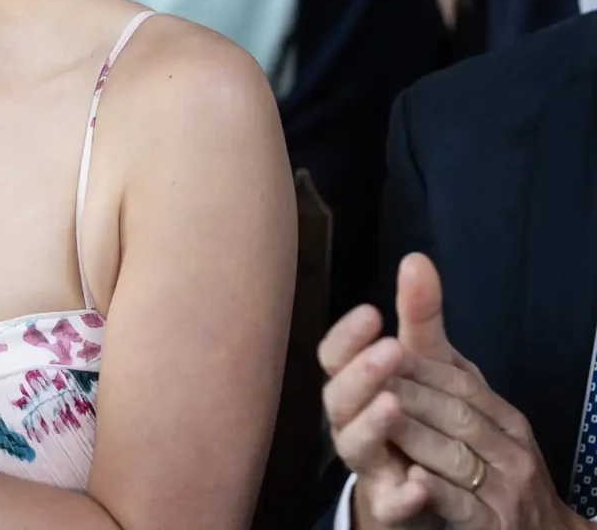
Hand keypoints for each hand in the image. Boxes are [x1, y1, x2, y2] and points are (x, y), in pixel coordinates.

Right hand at [320, 307, 439, 528]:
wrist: (424, 493)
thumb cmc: (416, 418)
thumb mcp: (425, 365)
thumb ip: (418, 317)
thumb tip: (417, 257)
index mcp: (355, 387)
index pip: (335, 358)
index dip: (348, 337)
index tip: (373, 313)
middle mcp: (351, 423)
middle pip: (340, 399)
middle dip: (361, 374)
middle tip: (389, 349)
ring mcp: (369, 466)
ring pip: (355, 446)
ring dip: (371, 425)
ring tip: (393, 404)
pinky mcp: (393, 508)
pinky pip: (391, 504)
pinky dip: (404, 494)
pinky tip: (421, 481)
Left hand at [383, 350, 576, 529]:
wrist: (533, 529)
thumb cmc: (478, 453)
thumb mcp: (457, 397)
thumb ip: (428, 337)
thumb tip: (414, 261)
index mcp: (495, 410)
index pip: (454, 377)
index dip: (413, 361)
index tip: (375, 343)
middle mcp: (505, 443)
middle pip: (453, 411)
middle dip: (408, 391)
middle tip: (365, 374)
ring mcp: (503, 486)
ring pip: (454, 455)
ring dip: (415, 434)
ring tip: (382, 412)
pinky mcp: (492, 526)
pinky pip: (462, 505)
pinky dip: (436, 491)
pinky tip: (412, 478)